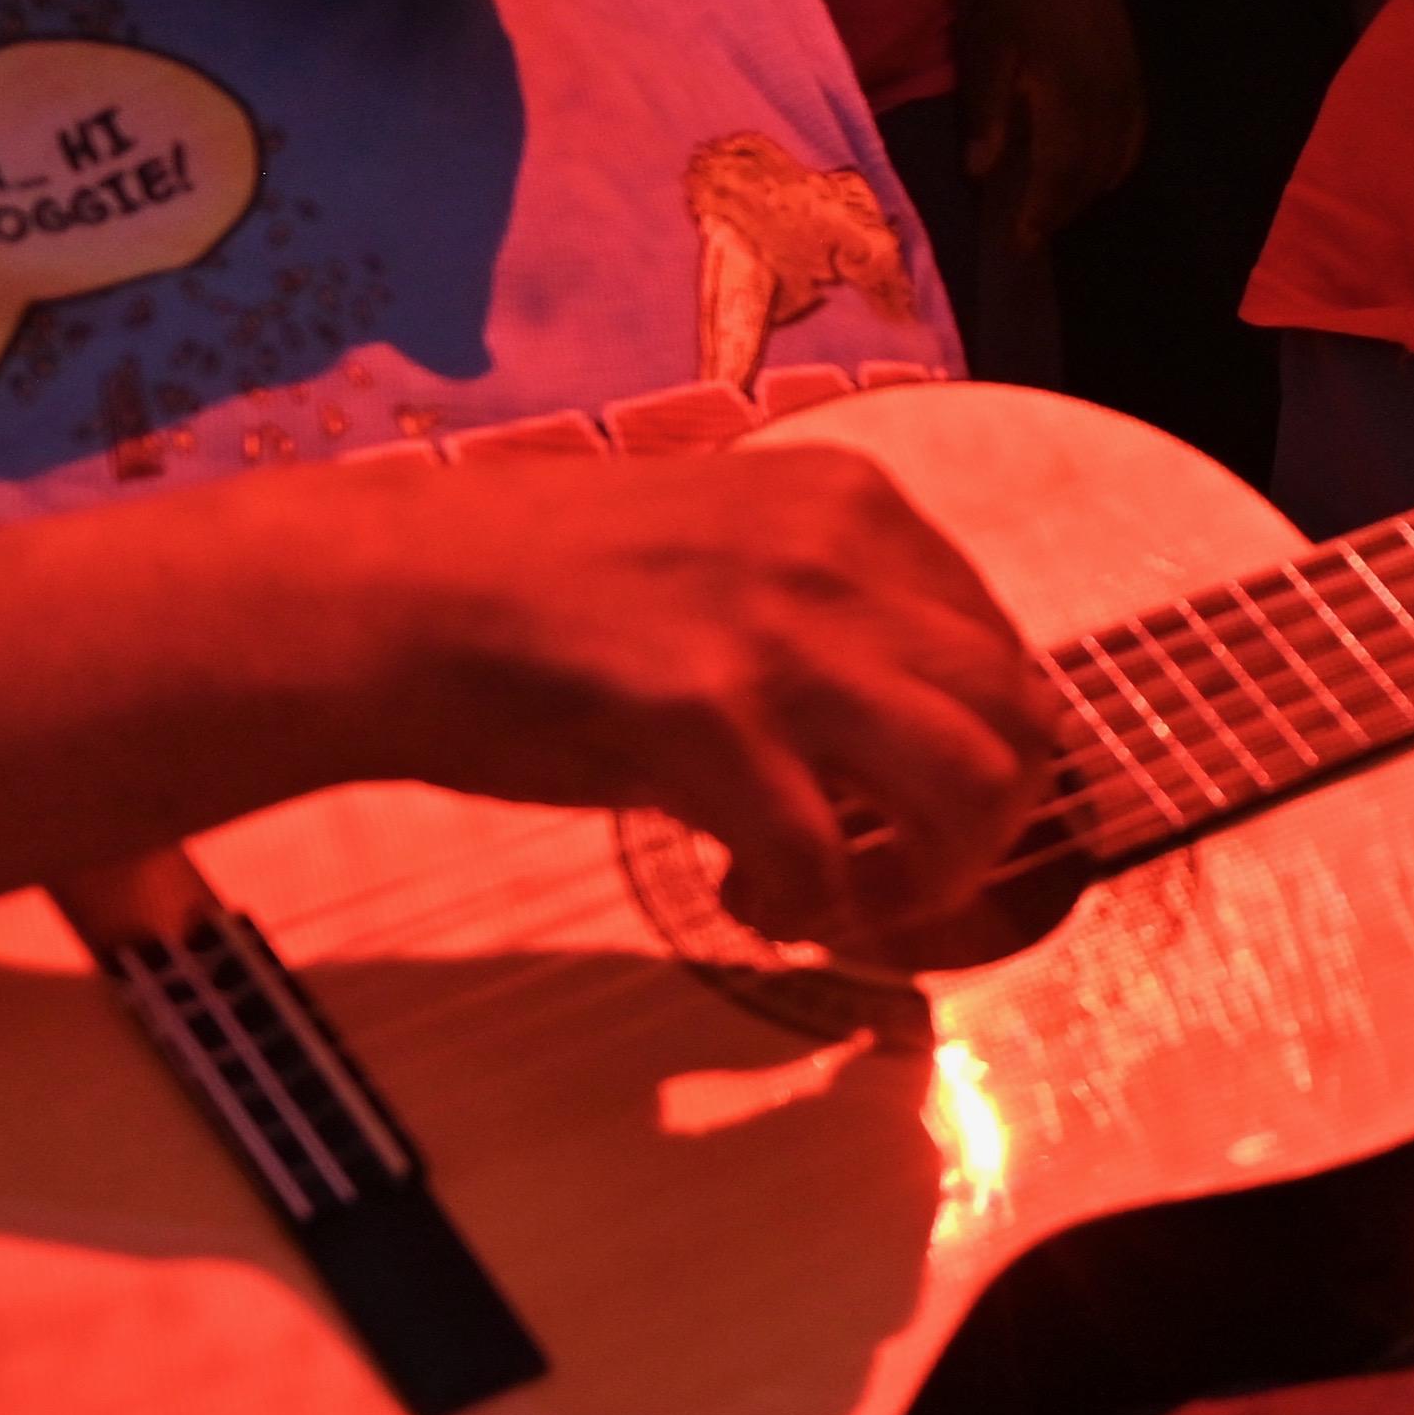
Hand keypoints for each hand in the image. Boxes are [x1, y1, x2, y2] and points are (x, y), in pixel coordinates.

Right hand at [400, 452, 1056, 956]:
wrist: (393, 594)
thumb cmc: (540, 591)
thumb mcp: (729, 560)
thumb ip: (832, 621)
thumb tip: (915, 734)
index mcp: (852, 505)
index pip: (1000, 644)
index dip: (980, 750)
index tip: (915, 809)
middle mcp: (841, 554)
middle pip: (1021, 715)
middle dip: (989, 821)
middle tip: (906, 873)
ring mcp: (781, 633)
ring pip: (973, 783)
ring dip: (933, 871)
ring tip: (849, 897)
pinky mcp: (707, 718)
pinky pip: (826, 857)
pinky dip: (809, 909)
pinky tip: (748, 899)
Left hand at [962, 0, 1144, 244]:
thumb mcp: (987, 51)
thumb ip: (987, 112)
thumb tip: (981, 171)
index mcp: (1065, 98)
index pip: (1059, 173)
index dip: (1042, 214)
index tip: (1020, 244)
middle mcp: (1104, 102)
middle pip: (1089, 175)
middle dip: (1060, 212)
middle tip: (1032, 236)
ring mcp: (1125, 89)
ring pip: (1114, 160)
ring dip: (1086, 193)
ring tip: (1057, 211)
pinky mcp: (1134, 76)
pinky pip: (1135, 136)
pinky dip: (1118, 165)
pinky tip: (1099, 175)